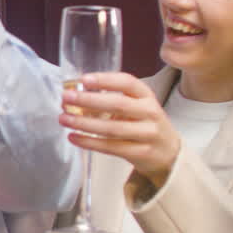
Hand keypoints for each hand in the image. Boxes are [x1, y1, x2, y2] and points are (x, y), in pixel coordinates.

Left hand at [61, 72, 181, 185]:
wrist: (168, 152)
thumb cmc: (143, 124)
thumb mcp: (136, 106)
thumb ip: (111, 99)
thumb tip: (74, 95)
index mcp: (146, 96)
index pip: (127, 82)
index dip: (105, 80)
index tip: (84, 79)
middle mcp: (150, 112)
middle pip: (117, 104)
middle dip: (88, 101)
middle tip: (65, 98)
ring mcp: (148, 133)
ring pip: (112, 128)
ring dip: (84, 123)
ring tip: (63, 119)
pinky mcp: (142, 152)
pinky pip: (111, 147)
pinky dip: (89, 142)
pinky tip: (73, 137)